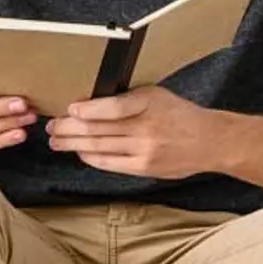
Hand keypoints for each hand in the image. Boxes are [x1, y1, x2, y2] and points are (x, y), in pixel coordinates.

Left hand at [46, 85, 221, 179]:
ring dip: (72, 144)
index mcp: (149, 102)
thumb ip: (126, 99)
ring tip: (56, 141)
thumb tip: (87, 103)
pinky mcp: (144, 167)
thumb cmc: (178, 114)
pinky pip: (108, 163)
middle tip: (51, 126)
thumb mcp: (155, 96)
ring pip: (99, 146)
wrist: (211, 141)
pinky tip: (78, 151)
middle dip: (68, 128)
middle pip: (98, 128)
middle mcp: (146, 126)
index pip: (113, 108)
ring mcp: (145, 149)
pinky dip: (89, 157)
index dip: (87, 110)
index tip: (69, 109)